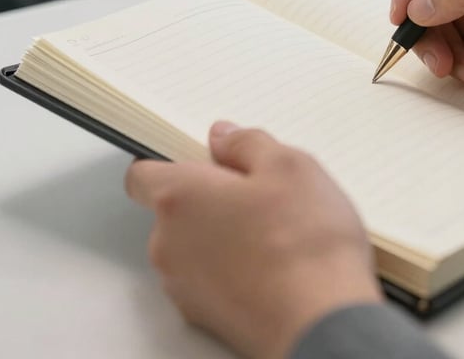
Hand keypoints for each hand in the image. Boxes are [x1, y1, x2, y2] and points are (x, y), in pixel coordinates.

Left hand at [126, 123, 381, 358]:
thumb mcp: (289, 165)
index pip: (142, 172)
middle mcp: (169, 244)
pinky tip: (279, 263)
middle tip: (262, 191)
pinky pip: (211, 278)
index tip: (204, 156)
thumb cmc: (305, 243)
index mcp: (179, 198)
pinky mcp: (206, 318)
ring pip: (196, 244)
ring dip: (226, 232)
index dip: (170, 159)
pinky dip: (236, 267)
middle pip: (176, 208)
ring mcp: (184, 287)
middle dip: (212, 196)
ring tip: (280, 230)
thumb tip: (223, 137)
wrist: (320, 325)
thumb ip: (247, 143)